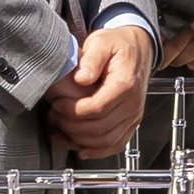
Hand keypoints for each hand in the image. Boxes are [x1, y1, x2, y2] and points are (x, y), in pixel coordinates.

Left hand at [49, 26, 154, 159]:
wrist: (139, 48)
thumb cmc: (118, 45)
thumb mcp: (102, 42)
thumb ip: (92, 58)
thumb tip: (81, 78)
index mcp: (125, 85)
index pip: (96, 108)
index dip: (72, 111)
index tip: (56, 104)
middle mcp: (132, 105)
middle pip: (99, 128)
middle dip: (71, 126)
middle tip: (53, 115)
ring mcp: (133, 116)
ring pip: (105, 141)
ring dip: (79, 140)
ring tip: (60, 129)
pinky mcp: (131, 123)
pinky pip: (116, 144)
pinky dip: (97, 151)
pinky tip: (80, 149)